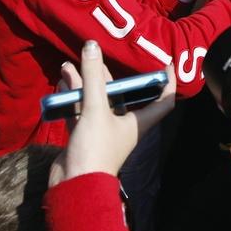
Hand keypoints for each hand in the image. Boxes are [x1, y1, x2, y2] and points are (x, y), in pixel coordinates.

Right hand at [49, 41, 175, 184]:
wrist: (73, 184)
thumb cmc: (95, 149)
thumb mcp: (96, 109)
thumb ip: (93, 77)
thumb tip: (92, 46)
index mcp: (138, 121)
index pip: (162, 101)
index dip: (167, 82)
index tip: (168, 63)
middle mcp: (123, 125)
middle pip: (121, 95)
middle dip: (108, 75)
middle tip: (97, 55)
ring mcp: (102, 130)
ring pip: (96, 101)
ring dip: (84, 83)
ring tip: (70, 65)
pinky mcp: (84, 135)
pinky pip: (80, 111)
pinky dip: (73, 98)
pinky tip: (62, 84)